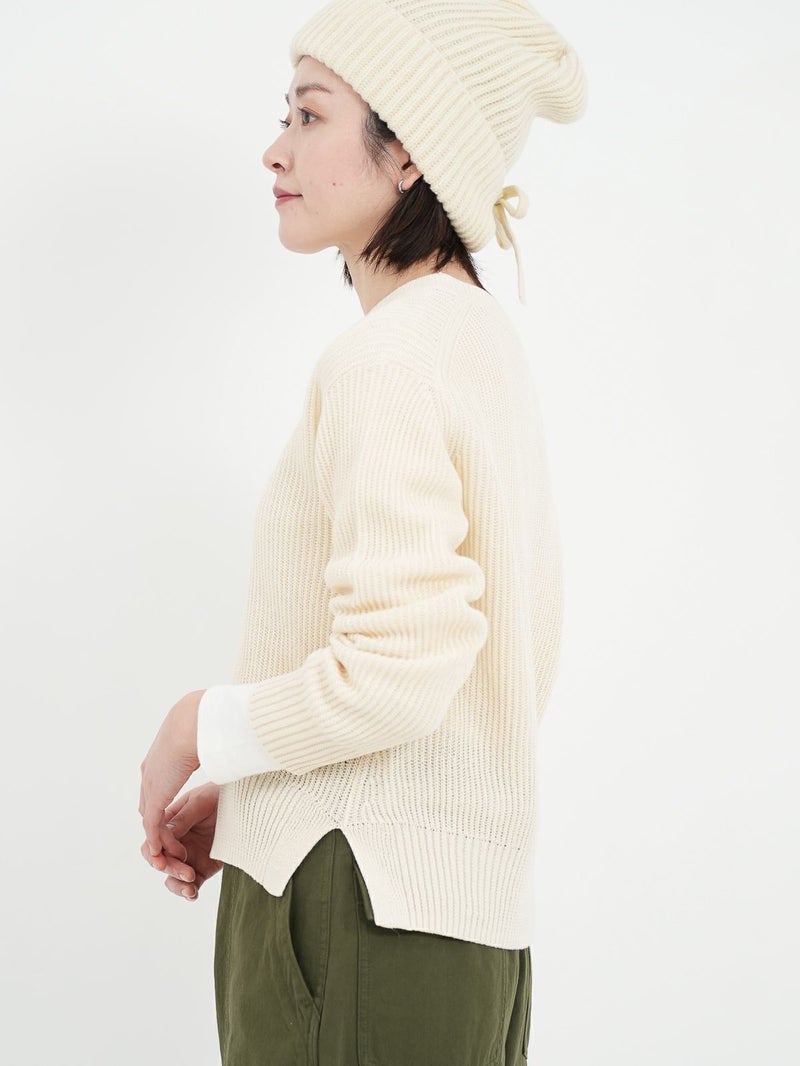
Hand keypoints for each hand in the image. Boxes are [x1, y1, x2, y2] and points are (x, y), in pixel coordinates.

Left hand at [139, 690, 202, 861]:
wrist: (194, 722)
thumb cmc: (204, 723)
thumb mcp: (200, 739)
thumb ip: (204, 747)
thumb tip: (222, 741)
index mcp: (158, 758)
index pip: (154, 788)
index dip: (163, 805)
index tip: (177, 816)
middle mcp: (149, 773)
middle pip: (148, 807)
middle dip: (158, 825)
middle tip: (172, 839)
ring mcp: (150, 785)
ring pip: (150, 820)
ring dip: (161, 837)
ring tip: (174, 852)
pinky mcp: (156, 796)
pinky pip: (153, 826)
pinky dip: (158, 840)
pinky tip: (163, 853)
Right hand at [141, 782, 221, 899]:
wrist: (245, 806)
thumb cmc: (219, 796)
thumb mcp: (201, 802)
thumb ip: (183, 818)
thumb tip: (164, 834)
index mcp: (170, 823)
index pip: (153, 840)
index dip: (159, 850)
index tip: (179, 853)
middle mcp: (175, 841)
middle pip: (159, 860)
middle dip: (170, 868)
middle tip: (188, 872)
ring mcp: (187, 856)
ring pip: (171, 876)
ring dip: (176, 884)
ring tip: (190, 888)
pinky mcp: (201, 869)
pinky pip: (189, 885)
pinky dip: (188, 892)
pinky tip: (193, 893)